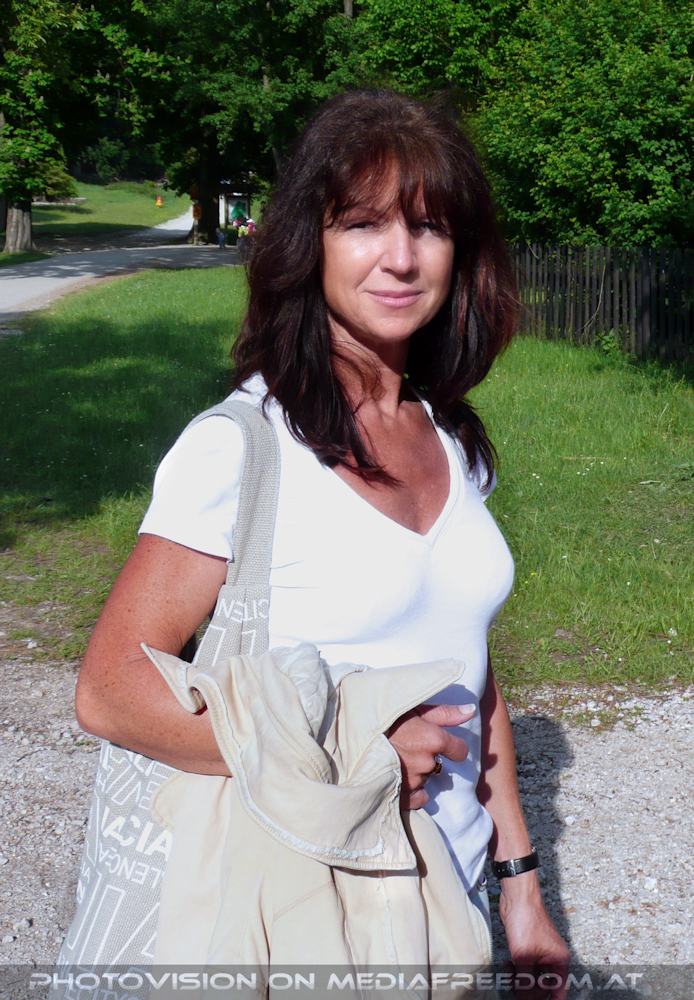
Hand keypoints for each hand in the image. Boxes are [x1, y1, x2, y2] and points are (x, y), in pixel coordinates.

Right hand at [387, 703, 474, 808]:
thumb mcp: (413, 708)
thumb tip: (471, 710)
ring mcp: (414, 780)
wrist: (351, 735)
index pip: (460, 751)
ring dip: (417, 771)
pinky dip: (413, 790)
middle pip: (439, 764)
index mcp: (433, 739)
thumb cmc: (382, 718)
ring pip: (426, 778)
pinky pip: (418, 797)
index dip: (452, 746)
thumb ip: (445, 712)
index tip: (441, 743)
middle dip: (428, 757)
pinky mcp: (401, 795)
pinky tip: (400, 777)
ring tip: (397, 758)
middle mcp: (427, 762)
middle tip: (407, 746)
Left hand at [499, 872, 570, 999]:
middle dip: (528, 988)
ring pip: (532, 977)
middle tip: (514, 985)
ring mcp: (541, 953)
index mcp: (559, 962)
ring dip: (520, 979)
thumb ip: (525, 981)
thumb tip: (525, 999)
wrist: (516, 897)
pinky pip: (525, 967)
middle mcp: (553, 958)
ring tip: (509, 973)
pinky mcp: (529, 948)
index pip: (558, 991)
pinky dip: (517, 969)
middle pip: (543, 987)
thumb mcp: (524, 956)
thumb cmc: (526, 919)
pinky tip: (508, 965)